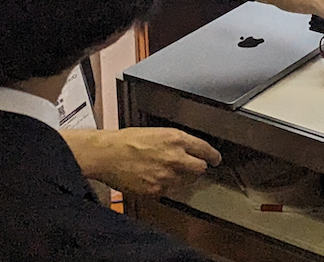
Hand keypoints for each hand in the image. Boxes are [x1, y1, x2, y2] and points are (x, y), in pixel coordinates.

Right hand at [63, 126, 220, 195]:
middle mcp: (175, 158)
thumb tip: (189, 149)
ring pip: (184, 181)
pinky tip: (152, 179)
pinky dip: (164, 187)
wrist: (107, 154)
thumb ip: (177, 142)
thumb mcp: (158, 132)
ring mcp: (166, 176)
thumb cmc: (127, 141)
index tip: (215, 159)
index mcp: (177, 139)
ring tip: (163, 171)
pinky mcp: (155, 190)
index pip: (205, 150)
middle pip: (200, 169)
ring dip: (179, 178)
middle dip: (198, 168)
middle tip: (193, 168)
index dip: (213, 156)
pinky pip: (168, 191)